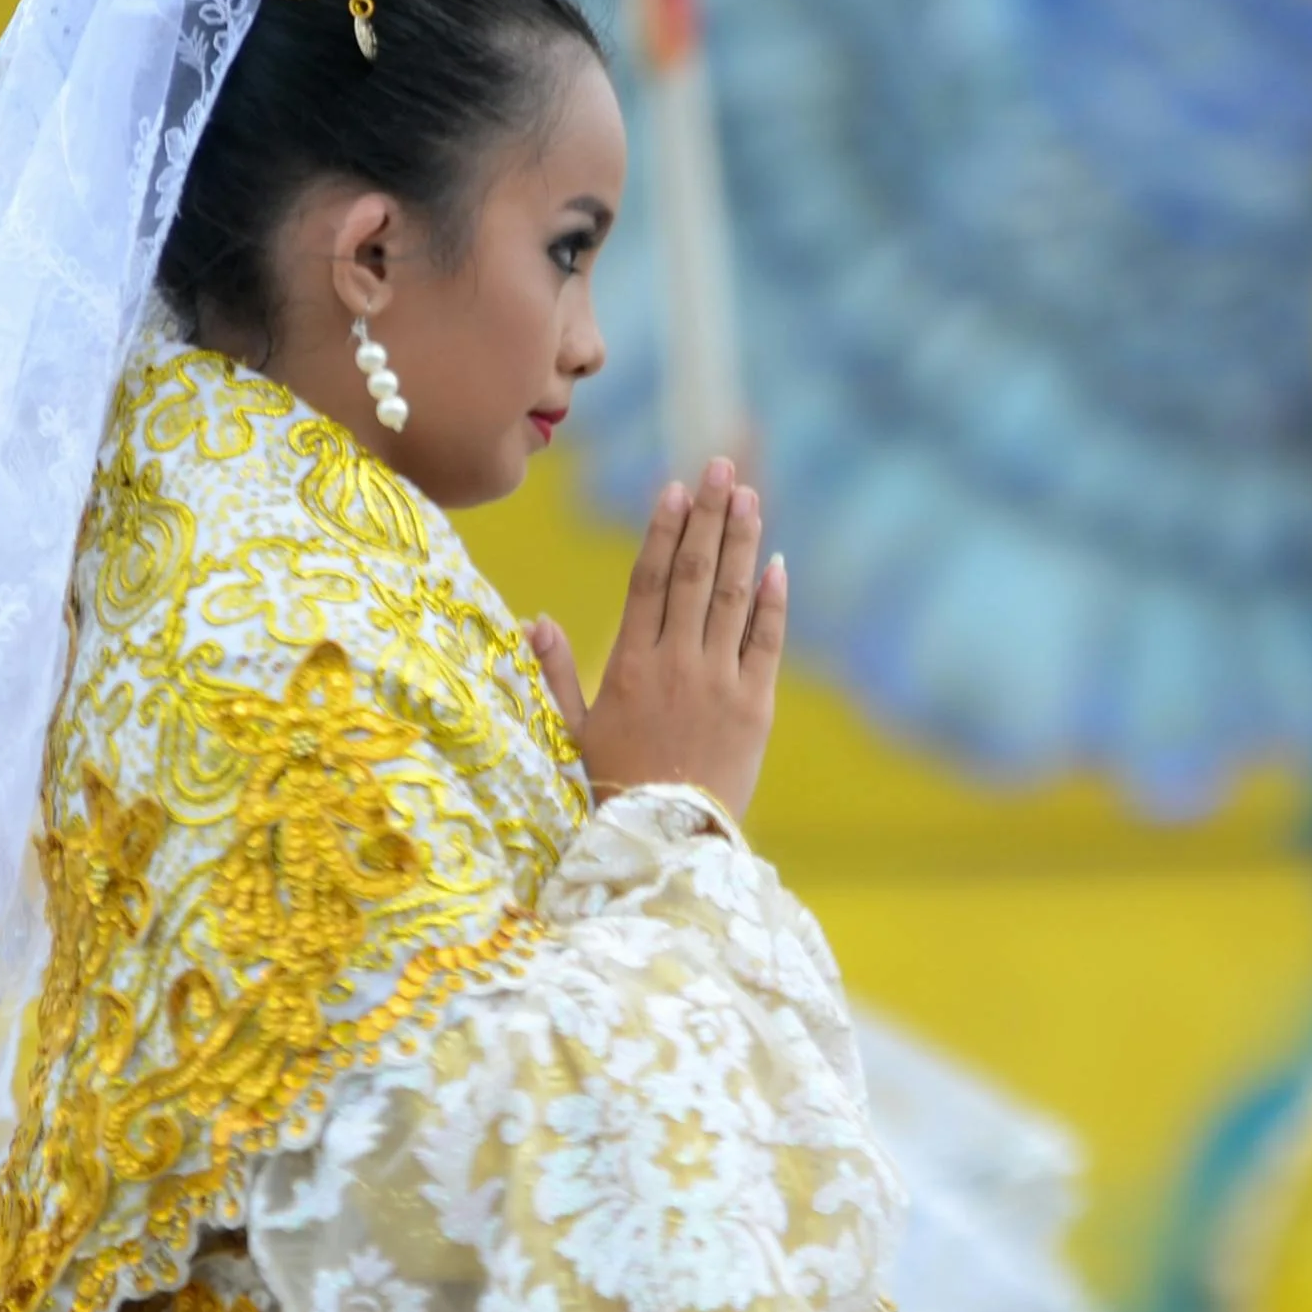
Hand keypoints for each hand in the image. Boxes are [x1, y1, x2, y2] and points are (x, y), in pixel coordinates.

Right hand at [568, 458, 783, 817]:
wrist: (667, 843)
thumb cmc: (613, 788)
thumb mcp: (570, 732)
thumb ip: (555, 673)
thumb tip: (535, 620)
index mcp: (629, 665)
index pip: (647, 581)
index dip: (661, 531)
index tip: (673, 489)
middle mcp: (676, 664)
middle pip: (693, 574)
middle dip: (706, 516)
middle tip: (719, 469)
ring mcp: (720, 682)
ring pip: (731, 596)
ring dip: (740, 542)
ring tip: (747, 496)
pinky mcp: (756, 706)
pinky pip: (767, 642)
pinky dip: (772, 601)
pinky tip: (776, 563)